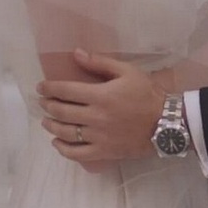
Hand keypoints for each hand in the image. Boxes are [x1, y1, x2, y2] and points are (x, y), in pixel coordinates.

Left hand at [38, 49, 163, 166]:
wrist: (166, 122)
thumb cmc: (147, 94)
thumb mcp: (127, 71)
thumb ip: (100, 62)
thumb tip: (76, 53)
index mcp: (100, 95)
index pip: (66, 90)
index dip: (50, 88)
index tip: (41, 87)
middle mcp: (95, 117)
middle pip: (62, 111)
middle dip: (48, 105)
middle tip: (42, 101)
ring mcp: (97, 137)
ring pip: (65, 133)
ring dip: (51, 125)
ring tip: (46, 120)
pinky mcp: (103, 152)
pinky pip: (76, 154)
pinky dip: (62, 149)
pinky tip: (57, 142)